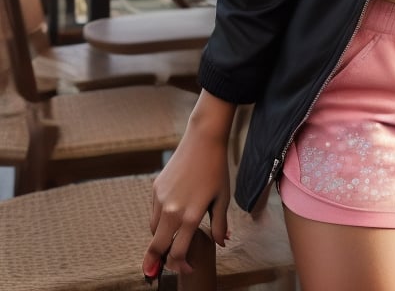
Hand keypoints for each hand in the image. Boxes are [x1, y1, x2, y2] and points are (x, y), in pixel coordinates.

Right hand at [143, 92, 234, 278]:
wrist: (203, 140)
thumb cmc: (216, 169)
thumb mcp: (222, 199)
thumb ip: (219, 225)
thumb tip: (221, 243)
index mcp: (190, 216)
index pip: (177, 253)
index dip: (180, 265)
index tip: (185, 268)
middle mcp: (172, 211)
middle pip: (157, 247)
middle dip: (156, 262)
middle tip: (156, 272)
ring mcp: (161, 199)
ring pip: (154, 230)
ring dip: (160, 239)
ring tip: (168, 243)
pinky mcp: (156, 188)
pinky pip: (154, 213)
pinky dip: (159, 222)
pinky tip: (169, 219)